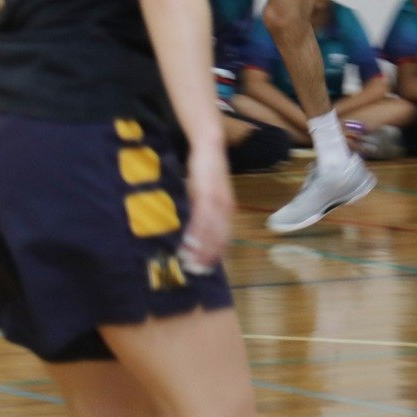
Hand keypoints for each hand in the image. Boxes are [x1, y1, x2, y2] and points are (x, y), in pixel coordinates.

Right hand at [177, 144, 232, 273]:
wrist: (210, 147)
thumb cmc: (207, 171)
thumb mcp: (208, 194)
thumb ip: (205, 210)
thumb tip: (197, 229)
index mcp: (228, 208)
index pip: (225, 236)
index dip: (217, 252)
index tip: (208, 266)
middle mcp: (226, 207)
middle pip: (219, 237)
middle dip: (208, 255)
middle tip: (197, 269)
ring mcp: (217, 201)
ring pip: (210, 231)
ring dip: (201, 247)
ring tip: (190, 260)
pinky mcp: (206, 195)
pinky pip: (202, 218)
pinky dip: (196, 232)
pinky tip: (188, 242)